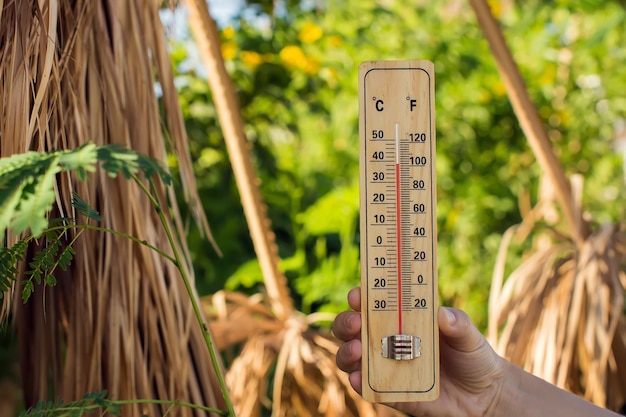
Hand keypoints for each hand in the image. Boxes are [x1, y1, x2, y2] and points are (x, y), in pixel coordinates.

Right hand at [333, 287, 505, 416]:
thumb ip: (457, 322)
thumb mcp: (468, 335)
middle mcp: (388, 340)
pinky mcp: (391, 392)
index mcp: (402, 318)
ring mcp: (386, 366)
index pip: (372, 303)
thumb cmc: (472, 356)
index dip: (360, 296)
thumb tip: (442, 314)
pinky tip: (359, 378)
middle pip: (353, 328)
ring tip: (357, 350)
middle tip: (356, 323)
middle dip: (346, 322)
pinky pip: (368, 388)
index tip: (358, 295)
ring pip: (352, 356)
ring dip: (347, 351)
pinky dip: (358, 382)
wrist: (484, 397)